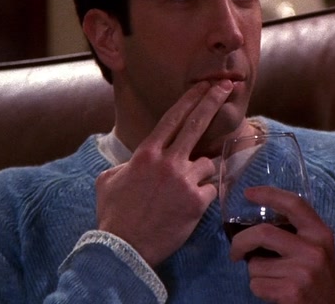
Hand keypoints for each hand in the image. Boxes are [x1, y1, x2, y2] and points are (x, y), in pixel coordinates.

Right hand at [94, 80, 232, 266]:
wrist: (124, 249)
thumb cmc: (114, 216)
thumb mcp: (107, 181)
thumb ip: (124, 165)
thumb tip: (130, 163)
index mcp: (146, 154)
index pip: (173, 118)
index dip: (191, 99)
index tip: (204, 85)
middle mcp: (167, 162)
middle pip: (196, 124)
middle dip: (213, 101)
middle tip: (226, 86)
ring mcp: (184, 180)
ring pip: (206, 164)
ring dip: (200, 173)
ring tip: (183, 192)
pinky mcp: (197, 201)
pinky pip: (210, 189)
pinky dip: (203, 195)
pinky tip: (189, 207)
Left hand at [229, 186, 334, 303]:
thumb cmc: (320, 275)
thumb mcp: (318, 247)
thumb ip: (297, 231)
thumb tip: (257, 219)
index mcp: (320, 233)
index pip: (294, 204)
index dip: (269, 194)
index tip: (248, 193)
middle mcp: (313, 250)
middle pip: (263, 233)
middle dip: (241, 241)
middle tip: (236, 250)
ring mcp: (302, 272)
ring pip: (255, 265)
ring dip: (255, 272)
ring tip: (272, 277)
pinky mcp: (291, 292)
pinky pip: (256, 284)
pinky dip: (258, 288)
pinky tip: (274, 290)